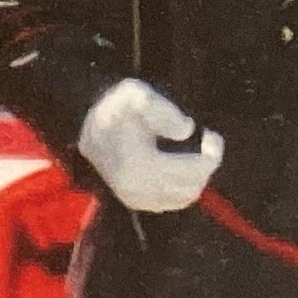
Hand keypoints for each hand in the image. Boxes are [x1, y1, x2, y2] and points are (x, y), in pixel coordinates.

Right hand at [76, 77, 220, 212]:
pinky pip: (170, 203)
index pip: (191, 170)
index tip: (213, 135)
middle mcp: (137, 189)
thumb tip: (187, 130)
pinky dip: (183, 190)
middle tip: (210, 143)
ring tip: (198, 155)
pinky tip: (182, 170)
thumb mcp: (137, 95)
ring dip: (197, 179)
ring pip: (183, 198)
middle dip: (206, 166)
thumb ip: (163, 110)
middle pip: (190, 186)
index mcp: (139, 165)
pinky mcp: (133, 201)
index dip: (211, 154)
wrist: (84, 123)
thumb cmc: (114, 107)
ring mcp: (135, 199)